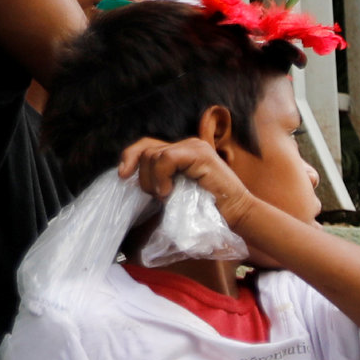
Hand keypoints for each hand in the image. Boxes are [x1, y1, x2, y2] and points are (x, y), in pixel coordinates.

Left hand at [116, 133, 260, 226]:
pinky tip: (169, 192)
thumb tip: (130, 179)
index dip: (130, 157)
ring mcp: (194, 147)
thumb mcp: (176, 194)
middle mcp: (187, 145)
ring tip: (165, 195)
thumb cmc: (208, 211)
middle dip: (141, 176)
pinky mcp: (199, 153)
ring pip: (153, 154)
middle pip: (145, 149)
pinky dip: (161, 176)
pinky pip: (165, 158)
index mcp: (181, 152)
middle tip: (155, 196)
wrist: (237, 215)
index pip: (147, 145)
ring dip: (151, 180)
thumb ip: (160, 181)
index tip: (122, 176)